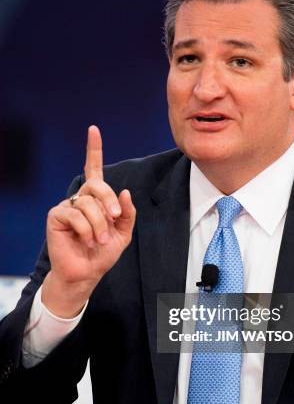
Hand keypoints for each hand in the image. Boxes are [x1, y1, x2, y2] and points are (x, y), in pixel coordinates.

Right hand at [42, 125, 135, 316]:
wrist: (87, 273)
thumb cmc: (102, 253)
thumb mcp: (123, 233)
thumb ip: (127, 213)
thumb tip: (124, 192)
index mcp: (96, 199)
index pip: (94, 169)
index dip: (94, 150)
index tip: (93, 130)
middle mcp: (80, 198)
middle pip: (97, 185)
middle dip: (109, 202)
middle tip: (113, 219)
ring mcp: (67, 205)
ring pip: (88, 203)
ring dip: (99, 224)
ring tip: (98, 240)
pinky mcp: (56, 216)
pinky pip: (76, 215)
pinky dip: (86, 230)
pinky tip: (86, 241)